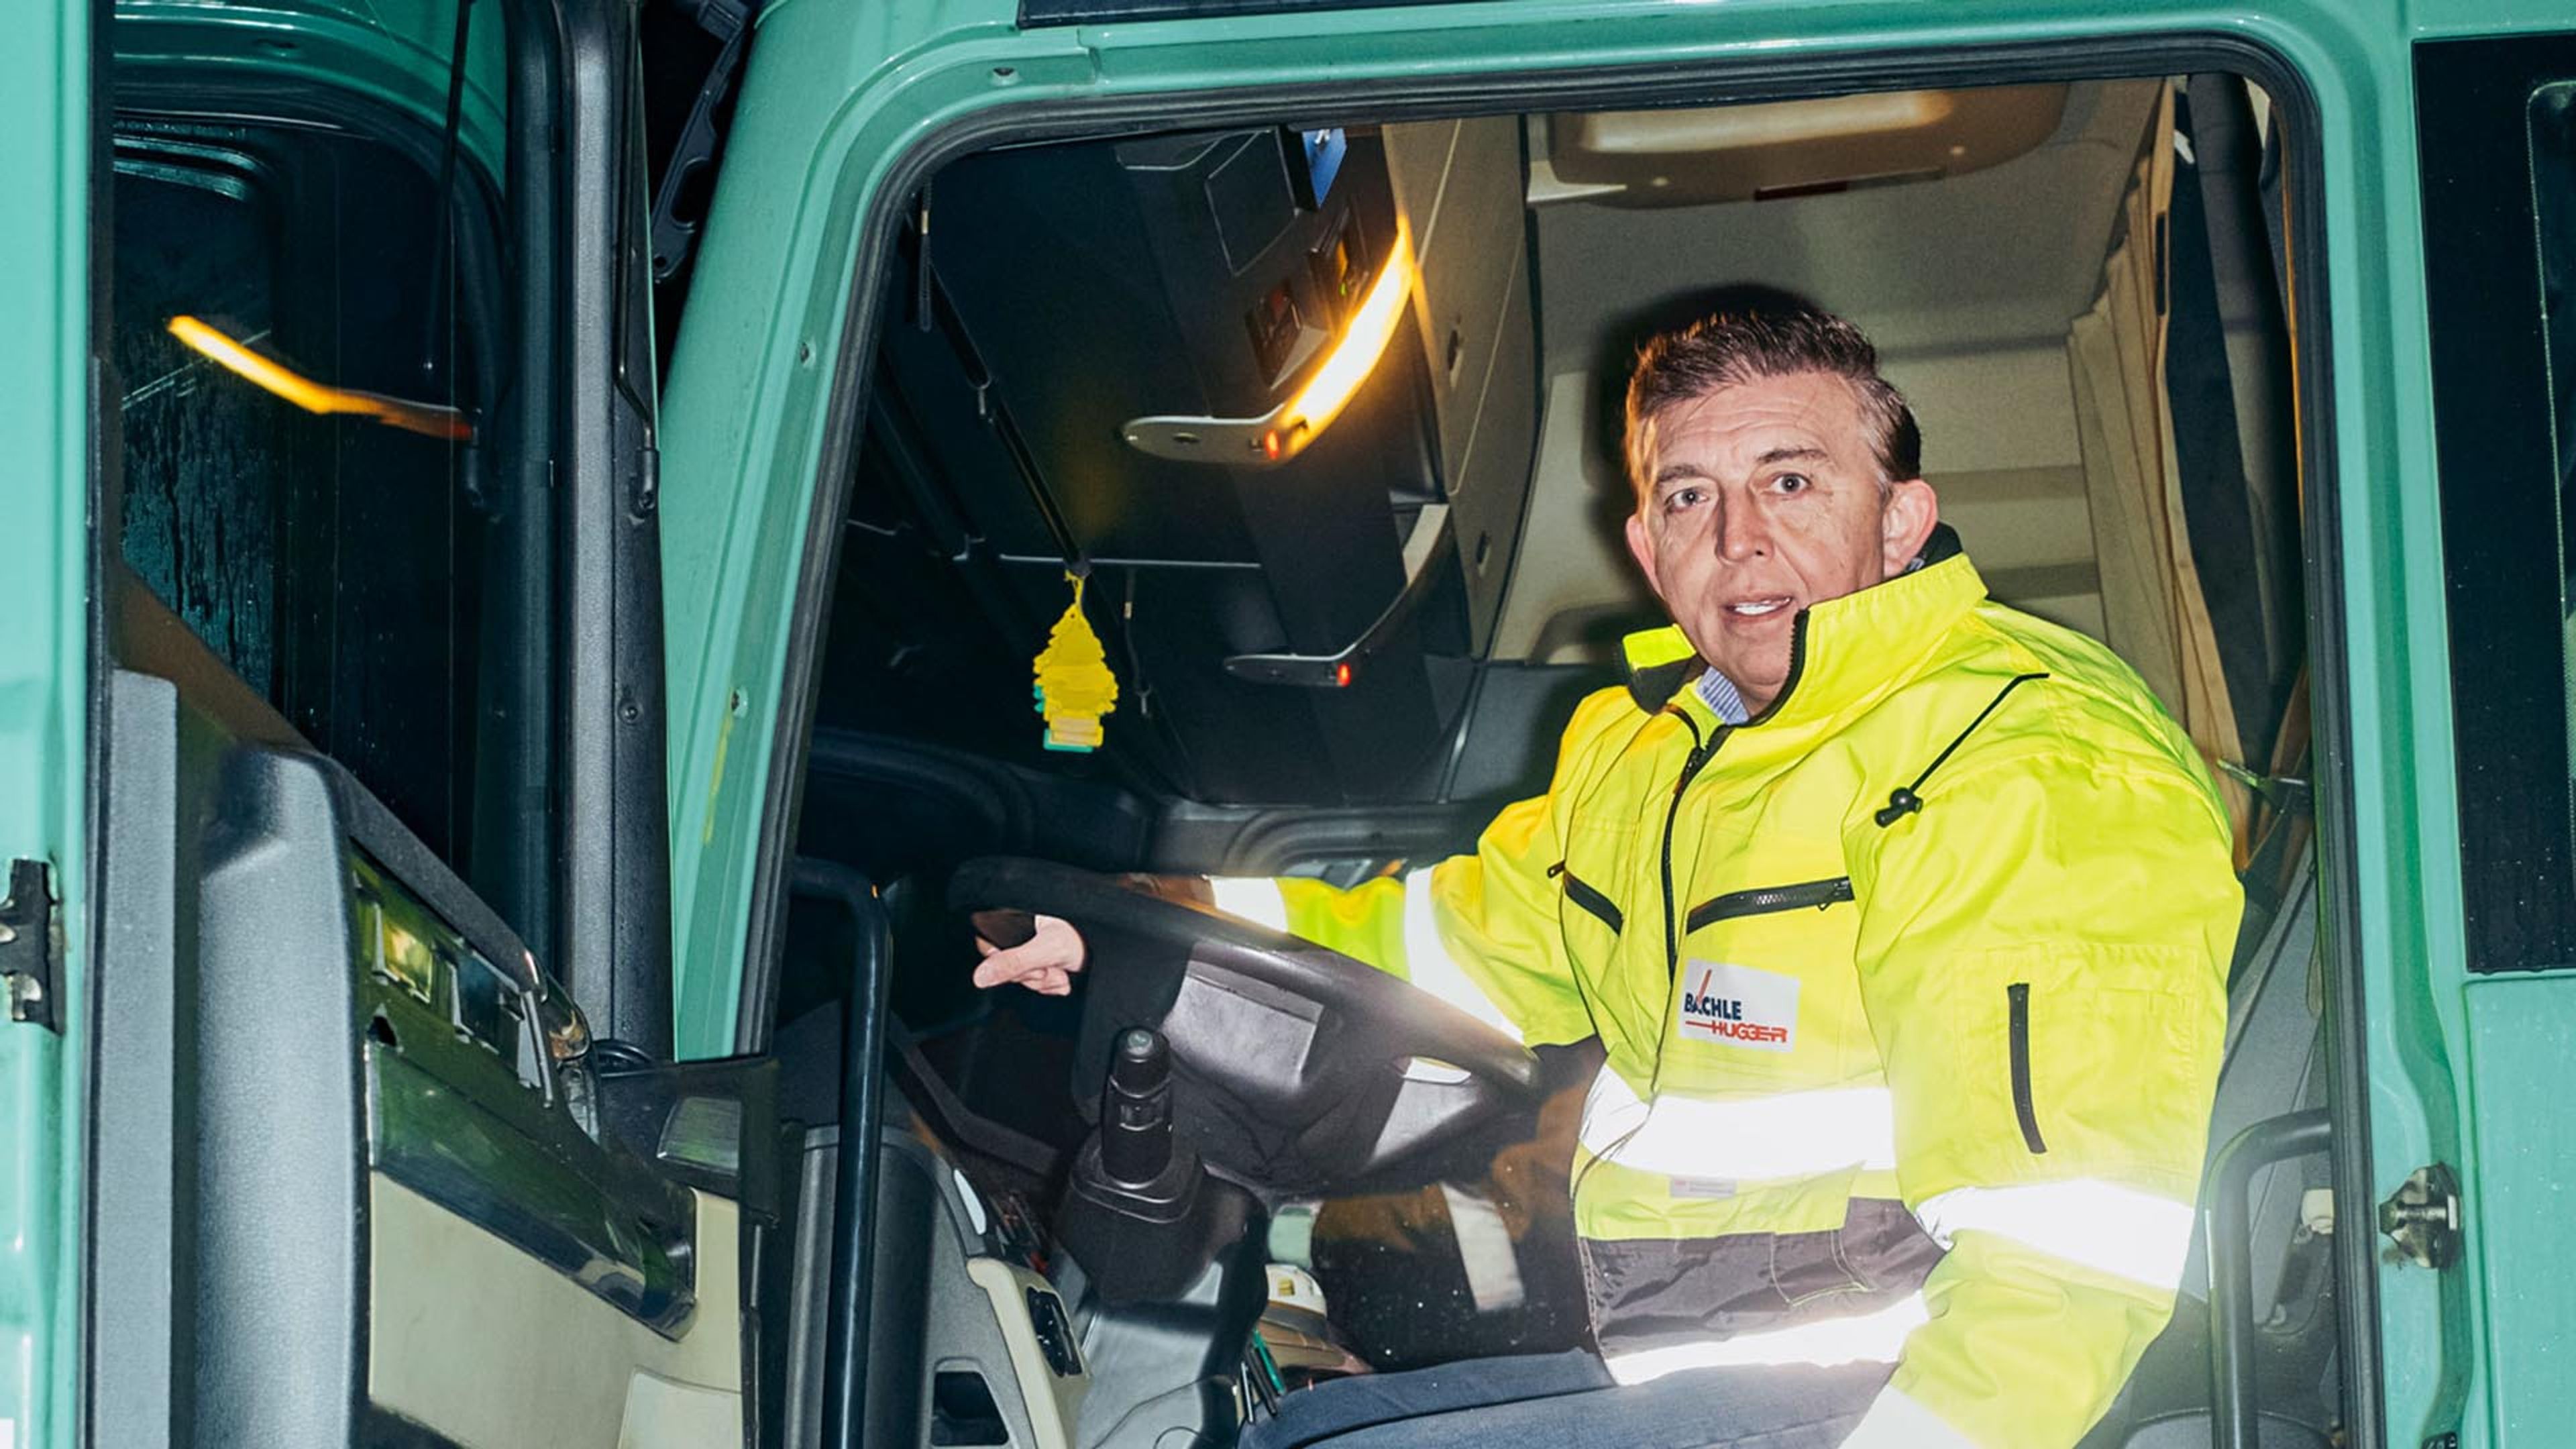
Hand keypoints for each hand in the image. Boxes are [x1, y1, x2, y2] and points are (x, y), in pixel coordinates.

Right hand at [971, 914, 1087, 994]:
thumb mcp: (1047, 949)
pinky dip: (1052, 986)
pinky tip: (1065, 976)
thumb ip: (1013, 962)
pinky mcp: (1045, 966)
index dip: (1006, 963)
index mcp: (1017, 919)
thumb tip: (980, 976)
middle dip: (1031, 974)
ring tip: (1062, 971)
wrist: (1111, 951)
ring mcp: (1034, 952)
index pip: (989, 947)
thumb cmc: (1084, 936)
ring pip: (1022, 979)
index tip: (1030, 963)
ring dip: (1044, 981)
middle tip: (1050, 967)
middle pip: (1006, 967)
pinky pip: (1037, 986)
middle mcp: (1023, 935)